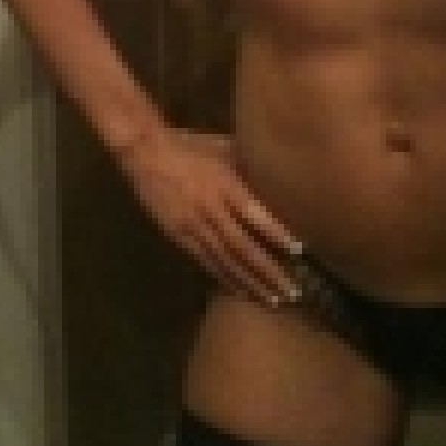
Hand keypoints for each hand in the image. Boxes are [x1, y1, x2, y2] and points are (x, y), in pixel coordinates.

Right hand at [116, 126, 303, 305]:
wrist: (146, 154)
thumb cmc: (190, 146)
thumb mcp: (223, 149)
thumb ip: (247, 168)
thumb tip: (276, 179)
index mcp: (223, 184)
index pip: (254, 214)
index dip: (276, 233)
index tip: (300, 251)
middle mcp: (210, 208)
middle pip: (242, 246)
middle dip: (268, 270)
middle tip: (292, 291)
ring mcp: (192, 225)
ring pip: (225, 259)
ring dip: (249, 281)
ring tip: (272, 299)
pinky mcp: (178, 235)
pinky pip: (205, 260)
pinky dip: (224, 277)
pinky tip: (240, 290)